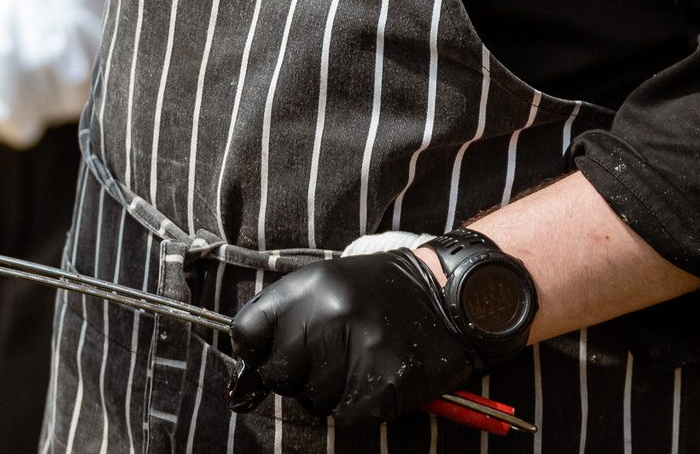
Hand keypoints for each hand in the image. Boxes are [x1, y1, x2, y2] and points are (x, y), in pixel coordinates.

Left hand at [226, 250, 483, 427]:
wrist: (453, 295)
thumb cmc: (386, 293)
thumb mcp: (333, 283)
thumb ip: (292, 314)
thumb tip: (252, 359)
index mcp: (309, 286)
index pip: (247, 332)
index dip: (256, 351)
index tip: (269, 355)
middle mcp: (327, 315)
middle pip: (278, 375)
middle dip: (297, 378)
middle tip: (327, 364)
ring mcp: (357, 350)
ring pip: (312, 401)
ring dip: (331, 394)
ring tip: (359, 367)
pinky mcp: (383, 385)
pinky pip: (345, 417)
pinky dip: (358, 409)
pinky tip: (376, 382)